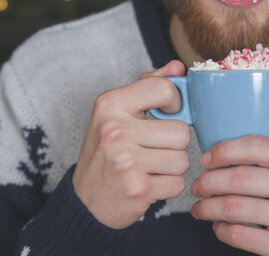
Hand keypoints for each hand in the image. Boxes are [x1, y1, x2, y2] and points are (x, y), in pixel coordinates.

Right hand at [72, 60, 190, 228]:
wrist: (86, 201)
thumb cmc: (106, 152)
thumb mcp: (118, 112)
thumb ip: (149, 86)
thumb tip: (178, 67)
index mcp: (111, 104)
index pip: (163, 89)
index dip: (176, 102)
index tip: (169, 112)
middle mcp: (116, 131)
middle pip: (181, 131)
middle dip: (174, 143)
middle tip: (154, 148)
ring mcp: (126, 161)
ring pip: (183, 159)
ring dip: (172, 166)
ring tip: (151, 166)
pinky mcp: (137, 189)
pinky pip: (178, 183)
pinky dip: (169, 186)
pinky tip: (150, 182)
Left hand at [190, 135, 268, 255]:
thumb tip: (227, 154)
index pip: (257, 146)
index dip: (225, 150)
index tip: (207, 158)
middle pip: (240, 177)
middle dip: (209, 181)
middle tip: (198, 185)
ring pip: (234, 206)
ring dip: (208, 207)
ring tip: (200, 208)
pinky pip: (238, 234)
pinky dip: (220, 230)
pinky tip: (219, 226)